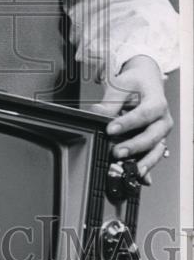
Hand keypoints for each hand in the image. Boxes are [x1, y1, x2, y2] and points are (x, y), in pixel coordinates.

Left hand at [93, 55, 172, 180]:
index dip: (127, 123)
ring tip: (131, 171)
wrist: (147, 82)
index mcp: (157, 103)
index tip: (110, 129)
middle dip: (134, 146)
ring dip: (144, 162)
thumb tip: (96, 112)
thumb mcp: (121, 85)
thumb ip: (110, 101)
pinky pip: (153, 156)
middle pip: (152, 136)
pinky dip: (147, 167)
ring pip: (156, 150)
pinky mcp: (157, 141)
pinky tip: (140, 177)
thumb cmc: (136, 83)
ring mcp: (161, 133)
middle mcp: (163, 120)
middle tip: (117, 152)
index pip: (143, 114)